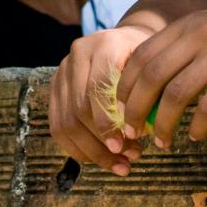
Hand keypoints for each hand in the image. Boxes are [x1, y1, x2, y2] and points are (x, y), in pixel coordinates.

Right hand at [48, 24, 153, 174]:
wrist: (124, 42)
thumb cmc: (143, 60)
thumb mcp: (152, 68)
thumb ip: (147, 94)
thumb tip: (141, 133)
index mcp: (104, 45)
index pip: (97, 87)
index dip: (109, 122)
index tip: (125, 146)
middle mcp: (78, 55)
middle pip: (80, 108)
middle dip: (102, 142)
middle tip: (127, 161)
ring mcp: (62, 72)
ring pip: (66, 122)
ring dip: (92, 151)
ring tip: (118, 165)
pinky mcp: (54, 89)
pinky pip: (58, 127)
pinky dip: (78, 149)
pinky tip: (98, 159)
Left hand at [116, 1, 206, 148]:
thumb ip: (186, 50)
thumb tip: (154, 89)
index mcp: (187, 25)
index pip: (141, 56)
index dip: (126, 86)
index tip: (121, 109)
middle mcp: (199, 35)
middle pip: (151, 77)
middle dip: (135, 109)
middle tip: (132, 132)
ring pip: (175, 95)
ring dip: (163, 124)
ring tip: (162, 142)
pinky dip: (198, 126)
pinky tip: (197, 136)